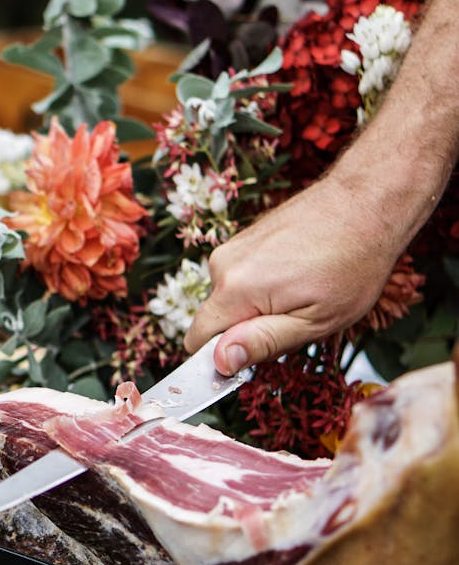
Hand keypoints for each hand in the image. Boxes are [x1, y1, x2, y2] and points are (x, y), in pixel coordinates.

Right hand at [183, 169, 399, 373]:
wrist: (367, 203)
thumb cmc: (353, 263)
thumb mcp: (315, 321)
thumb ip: (263, 343)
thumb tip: (221, 361)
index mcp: (236, 288)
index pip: (197, 340)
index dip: (222, 359)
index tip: (256, 357)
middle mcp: (224, 264)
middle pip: (216, 321)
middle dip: (248, 332)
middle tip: (296, 321)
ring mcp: (233, 247)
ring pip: (231, 300)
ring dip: (259, 309)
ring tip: (303, 294)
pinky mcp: (244, 239)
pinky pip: (241, 279)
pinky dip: (263, 288)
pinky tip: (298, 276)